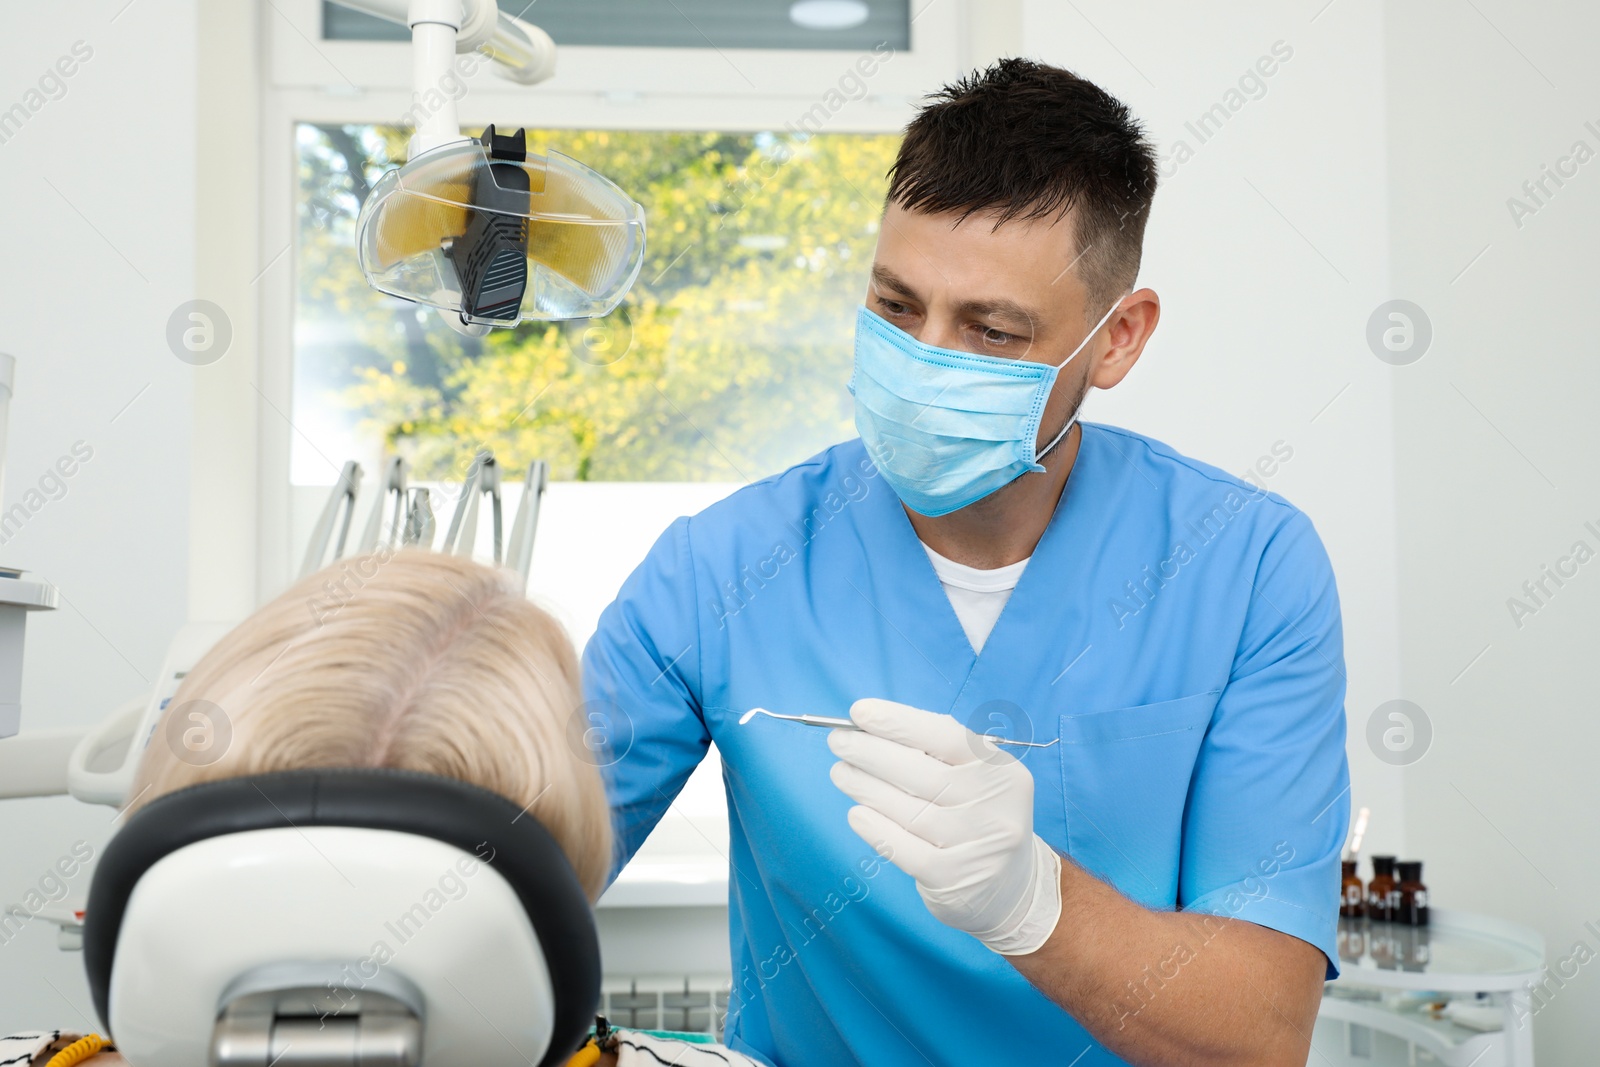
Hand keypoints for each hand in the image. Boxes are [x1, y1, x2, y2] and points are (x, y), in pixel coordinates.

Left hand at [827, 698, 1061, 955]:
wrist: (1012, 890)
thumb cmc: (976, 819)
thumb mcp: (975, 780)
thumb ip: (935, 754)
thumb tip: (871, 729)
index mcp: (1001, 770)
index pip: (946, 737)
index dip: (899, 722)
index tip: (859, 712)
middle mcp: (995, 805)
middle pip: (922, 773)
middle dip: (871, 752)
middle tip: (838, 741)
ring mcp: (977, 844)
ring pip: (909, 810)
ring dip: (865, 787)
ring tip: (841, 773)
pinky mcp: (954, 878)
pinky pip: (904, 849)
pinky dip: (876, 829)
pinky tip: (856, 815)